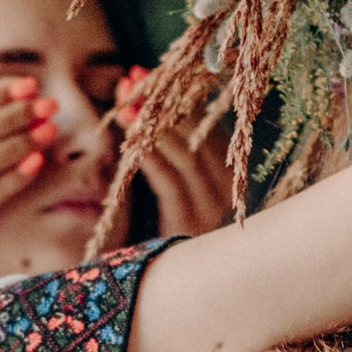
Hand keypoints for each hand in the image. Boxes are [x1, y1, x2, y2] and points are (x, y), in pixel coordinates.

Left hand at [123, 69, 234, 240]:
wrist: (159, 277)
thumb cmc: (159, 223)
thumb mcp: (165, 178)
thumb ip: (162, 144)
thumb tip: (138, 96)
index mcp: (227, 170)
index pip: (202, 122)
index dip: (172, 96)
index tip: (143, 74)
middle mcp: (227, 187)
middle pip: (193, 134)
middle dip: (159, 104)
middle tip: (129, 80)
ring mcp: (212, 206)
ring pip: (183, 154)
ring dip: (150, 125)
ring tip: (124, 102)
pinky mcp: (190, 222)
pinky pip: (169, 181)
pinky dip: (148, 155)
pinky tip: (127, 135)